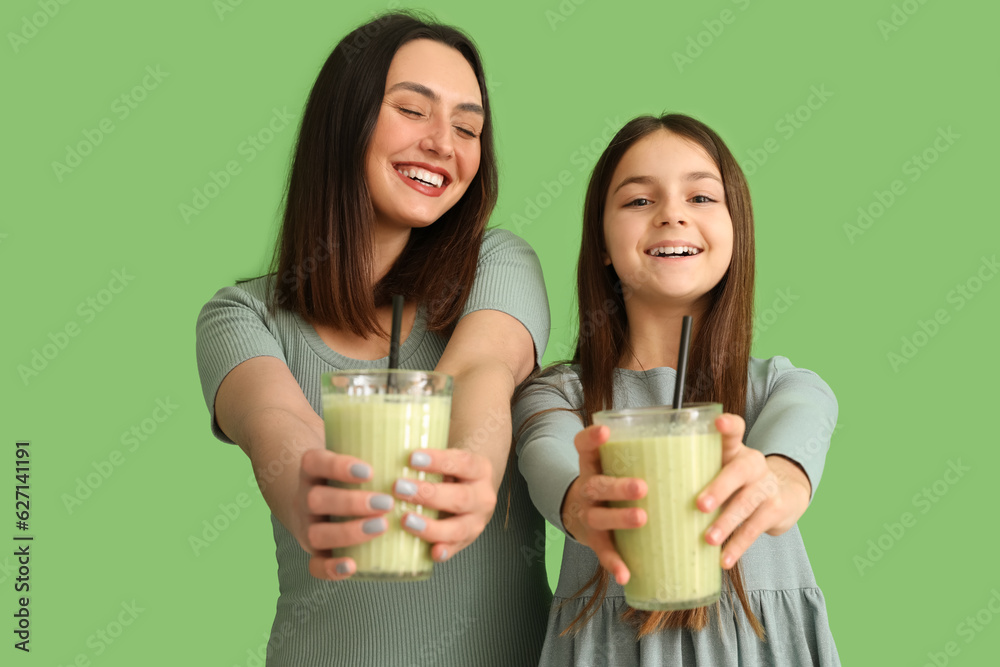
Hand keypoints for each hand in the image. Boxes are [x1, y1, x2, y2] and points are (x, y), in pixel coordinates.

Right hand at [299, 449, 394, 580]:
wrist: (316, 495)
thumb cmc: (347, 474)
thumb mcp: (351, 453)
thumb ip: (376, 447)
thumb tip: (421, 430)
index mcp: (312, 470)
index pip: (315, 462)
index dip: (338, 467)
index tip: (369, 471)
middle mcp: (304, 497)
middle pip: (316, 500)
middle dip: (351, 502)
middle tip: (386, 502)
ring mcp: (307, 526)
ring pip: (316, 533)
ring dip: (349, 532)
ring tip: (382, 526)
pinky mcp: (314, 551)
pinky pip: (314, 565)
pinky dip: (331, 569)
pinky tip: (353, 566)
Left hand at [396, 448, 495, 562]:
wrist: (472, 488)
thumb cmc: (451, 471)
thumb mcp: (449, 458)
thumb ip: (427, 459)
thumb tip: (389, 455)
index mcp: (480, 470)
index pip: (462, 462)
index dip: (438, 461)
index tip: (412, 458)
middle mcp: (483, 497)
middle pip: (460, 497)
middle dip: (428, 494)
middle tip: (399, 488)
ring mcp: (477, 521)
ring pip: (458, 528)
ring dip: (430, 526)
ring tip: (405, 520)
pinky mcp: (467, 540)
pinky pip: (456, 548)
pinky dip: (445, 551)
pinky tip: (432, 552)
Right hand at [560, 424, 647, 585]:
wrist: (581, 512)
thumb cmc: (615, 482)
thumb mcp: (619, 463)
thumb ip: (651, 452)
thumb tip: (709, 429)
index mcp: (594, 464)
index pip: (584, 445)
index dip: (592, 438)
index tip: (607, 431)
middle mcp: (588, 487)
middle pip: (596, 484)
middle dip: (618, 486)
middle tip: (642, 487)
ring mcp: (589, 514)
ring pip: (599, 517)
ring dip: (619, 518)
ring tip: (641, 519)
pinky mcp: (595, 539)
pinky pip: (603, 552)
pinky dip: (614, 563)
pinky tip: (625, 574)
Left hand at [696, 414, 811, 569]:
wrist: (783, 495)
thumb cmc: (736, 483)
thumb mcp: (719, 470)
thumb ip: (692, 473)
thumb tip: (645, 495)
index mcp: (734, 450)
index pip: (734, 430)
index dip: (727, 425)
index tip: (718, 421)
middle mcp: (753, 464)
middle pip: (739, 471)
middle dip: (719, 488)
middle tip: (699, 505)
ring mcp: (766, 486)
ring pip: (747, 503)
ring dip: (726, 523)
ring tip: (708, 539)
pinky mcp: (775, 510)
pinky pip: (754, 529)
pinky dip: (738, 546)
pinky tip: (724, 559)